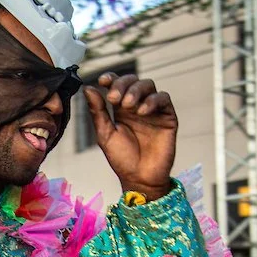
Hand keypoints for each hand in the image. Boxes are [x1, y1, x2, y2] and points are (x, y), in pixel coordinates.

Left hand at [82, 72, 176, 200]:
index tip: (103, 80)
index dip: (111, 78)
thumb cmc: (122, 159)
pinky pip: (163, 99)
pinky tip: (142, 112)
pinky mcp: (167, 117)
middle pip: (133, 81)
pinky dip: (152, 100)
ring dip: (136, 90)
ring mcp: (153, 110)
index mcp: (121, 109)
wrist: (140, 178)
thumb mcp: (105, 134)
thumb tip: (88, 88)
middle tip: (114, 98)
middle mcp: (137, 106)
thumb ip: (98, 112)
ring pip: (148, 85)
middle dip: (122, 84)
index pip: (117, 85)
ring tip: (127, 105)